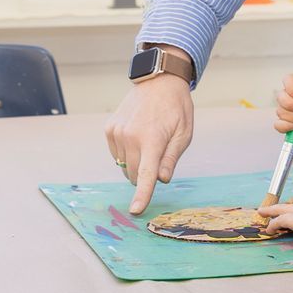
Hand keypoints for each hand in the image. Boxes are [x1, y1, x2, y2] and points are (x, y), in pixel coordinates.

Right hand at [104, 54, 194, 214]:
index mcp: (152, 139)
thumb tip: (161, 179)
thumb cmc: (176, 109)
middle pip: (134, 174)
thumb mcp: (183, 134)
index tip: (136, 210)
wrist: (159, 81)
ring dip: (136, 163)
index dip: (142, 195)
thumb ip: (171, 158)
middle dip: (145, 174)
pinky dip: (127, 153)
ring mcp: (117, 132)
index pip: (145, 174)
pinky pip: (116, 154)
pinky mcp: (109, 129)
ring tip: (149, 140)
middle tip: (159, 155)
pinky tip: (137, 136)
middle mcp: (130, 136)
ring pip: (124, 165)